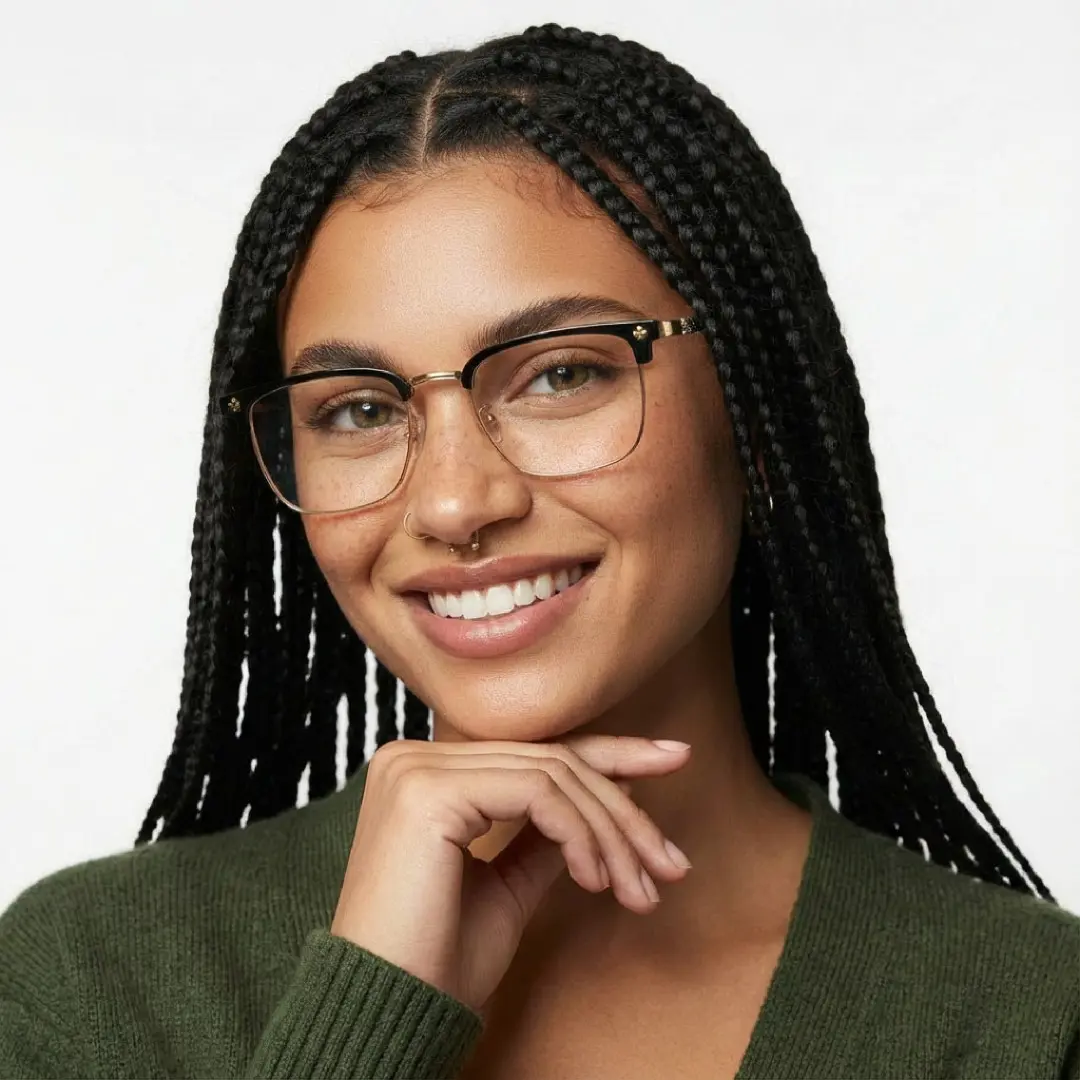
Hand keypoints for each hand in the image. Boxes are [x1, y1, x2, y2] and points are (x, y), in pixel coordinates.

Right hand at [329, 735, 691, 1012]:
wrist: (389, 1010)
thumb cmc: (440, 959)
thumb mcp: (508, 886)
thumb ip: (547, 835)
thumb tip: (613, 794)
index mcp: (427, 773)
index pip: (535, 752)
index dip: (611, 754)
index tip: (674, 759)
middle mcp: (414, 756)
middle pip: (551, 760)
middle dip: (624, 810)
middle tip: (673, 863)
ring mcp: (418, 768)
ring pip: (553, 775)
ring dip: (612, 834)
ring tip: (640, 889)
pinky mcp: (428, 790)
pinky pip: (536, 794)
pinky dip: (581, 834)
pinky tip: (597, 880)